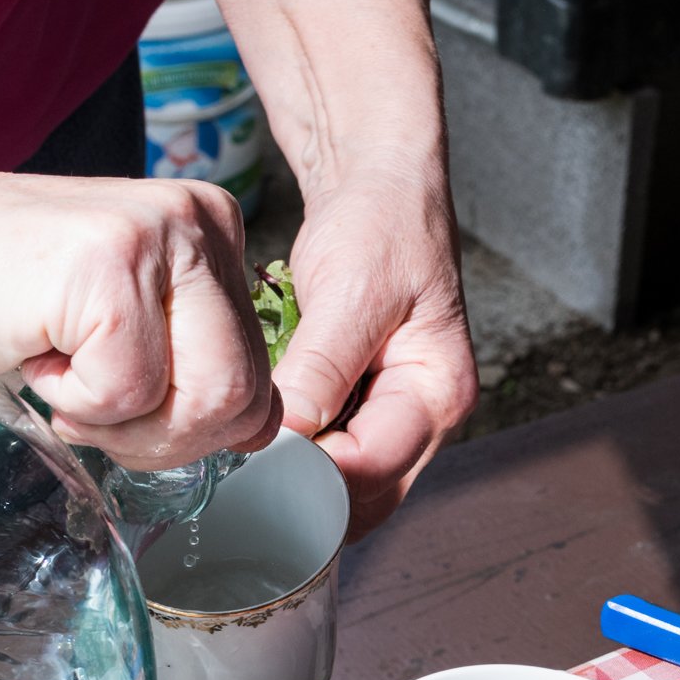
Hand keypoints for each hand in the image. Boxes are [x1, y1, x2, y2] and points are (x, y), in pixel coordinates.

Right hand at [0, 167, 277, 467]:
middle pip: (244, 397)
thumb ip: (197, 372)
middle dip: (162, 435)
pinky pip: (129, 392)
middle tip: (88, 400)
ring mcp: (166, 235)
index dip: (187, 426)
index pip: (260, 382)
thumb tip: (261, 433)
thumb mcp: (128, 338)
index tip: (117, 394)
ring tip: (67, 372)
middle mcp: (206, 223)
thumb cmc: (8, 303)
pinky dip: (74, 400)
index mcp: (217, 238)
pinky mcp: (116, 264)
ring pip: (206, 399)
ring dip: (122, 421)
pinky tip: (37, 347)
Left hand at [273, 160, 475, 535]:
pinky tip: (265, 438)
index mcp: (438, 391)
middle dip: (305, 493)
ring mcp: (396, 415)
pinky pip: (330, 454)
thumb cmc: (384, 224)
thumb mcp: (353, 290)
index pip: (370, 467)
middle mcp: (426, 416)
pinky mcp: (366, 406)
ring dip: (299, 478)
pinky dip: (298, 454)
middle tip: (240, 476)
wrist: (381, 186)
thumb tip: (287, 435)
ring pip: (346, 485)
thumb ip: (321, 367)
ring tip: (247, 459)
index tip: (253, 464)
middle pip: (364, 494)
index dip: (310, 475)